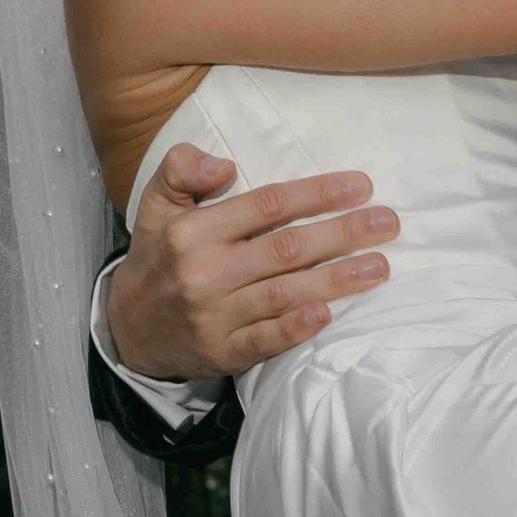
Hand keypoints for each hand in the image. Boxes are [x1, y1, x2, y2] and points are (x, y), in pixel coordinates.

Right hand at [106, 147, 398, 384]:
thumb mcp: (156, 203)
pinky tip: (328, 315)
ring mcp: (214, 316)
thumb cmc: (159, 256)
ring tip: (380, 266)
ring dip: (337, 280)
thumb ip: (182, 169)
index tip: (360, 186)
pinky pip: (264, 340)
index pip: (267, 205)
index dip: (316, 194)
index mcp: (193, 232)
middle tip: (388, 223)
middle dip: (342, 234)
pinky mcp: (222, 352)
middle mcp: (205, 273)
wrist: (128, 327)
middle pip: (286, 249)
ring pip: (284, 293)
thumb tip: (223, 164)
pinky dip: (295, 328)